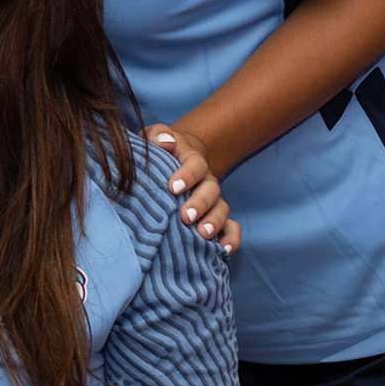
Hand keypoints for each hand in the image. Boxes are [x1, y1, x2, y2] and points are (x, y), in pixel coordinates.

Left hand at [147, 124, 239, 254]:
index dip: (187, 175)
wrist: (174, 158)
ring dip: (214, 222)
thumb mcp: (153, 136)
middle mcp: (206, 180)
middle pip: (211, 189)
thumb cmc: (159, 150)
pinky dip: (231, 238)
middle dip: (200, 203)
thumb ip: (157, 135)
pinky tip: (223, 250)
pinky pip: (231, 227)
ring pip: (222, 209)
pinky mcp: (215, 216)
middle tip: (186, 216)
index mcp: (191, 159)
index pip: (195, 164)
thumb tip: (166, 142)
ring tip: (202, 234)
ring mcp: (212, 199)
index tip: (173, 187)